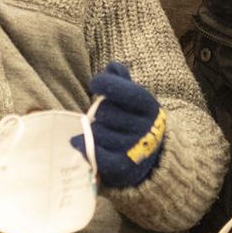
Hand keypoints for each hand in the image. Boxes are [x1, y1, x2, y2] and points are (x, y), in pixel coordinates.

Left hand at [76, 61, 166, 188]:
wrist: (154, 156)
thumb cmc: (137, 121)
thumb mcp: (136, 100)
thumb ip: (123, 82)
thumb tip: (112, 66)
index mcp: (149, 108)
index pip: (127, 92)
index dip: (106, 84)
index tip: (95, 83)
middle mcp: (145, 128)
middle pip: (106, 112)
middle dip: (100, 111)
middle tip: (104, 116)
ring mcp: (134, 149)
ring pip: (98, 133)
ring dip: (92, 130)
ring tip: (99, 131)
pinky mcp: (123, 166)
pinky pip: (98, 155)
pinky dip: (84, 146)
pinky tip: (77, 141)